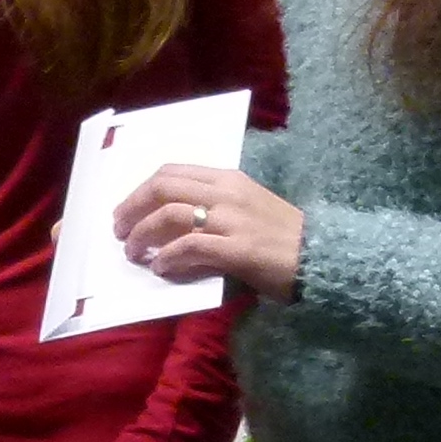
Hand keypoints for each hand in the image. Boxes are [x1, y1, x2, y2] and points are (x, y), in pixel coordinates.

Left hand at [115, 162, 301, 301]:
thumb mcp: (246, 209)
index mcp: (228, 179)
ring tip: (133, 252)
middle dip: (132, 208)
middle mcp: (227, 193)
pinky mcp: (238, 249)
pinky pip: (190, 247)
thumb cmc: (283, 237)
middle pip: (163, 187)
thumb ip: (210, 210)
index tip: (126, 209)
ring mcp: (232, 219)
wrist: (322, 257)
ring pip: (170, 214)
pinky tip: (162, 270)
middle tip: (119, 230)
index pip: (173, 172)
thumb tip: (168, 227)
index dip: (140, 189)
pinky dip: (168, 259)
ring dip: (142, 234)